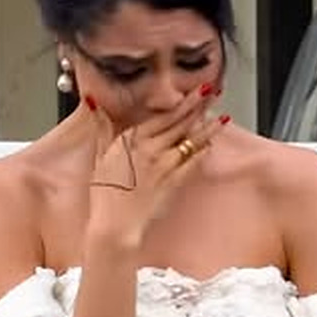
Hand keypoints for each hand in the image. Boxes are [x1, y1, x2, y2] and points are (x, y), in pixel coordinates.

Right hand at [85, 88, 227, 246]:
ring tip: (223, 117)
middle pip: (179, 123)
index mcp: (131, 140)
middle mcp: (150, 149)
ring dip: (207, 128)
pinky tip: (211, 145)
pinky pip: (191, 163)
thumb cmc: (104, 193)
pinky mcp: (172, 183)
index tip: (195, 92)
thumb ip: (101, 127)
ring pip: (190, 141)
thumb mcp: (98, 155)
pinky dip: (202, 153)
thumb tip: (93, 102)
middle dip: (199, 107)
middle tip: (213, 93)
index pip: (163, 116)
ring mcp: (163, 166)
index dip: (183, 102)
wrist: (114, 224)